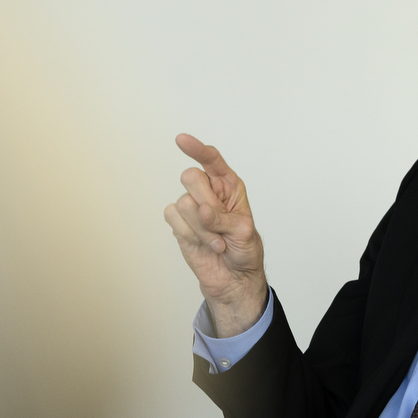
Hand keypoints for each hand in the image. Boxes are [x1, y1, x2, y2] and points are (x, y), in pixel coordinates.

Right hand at [164, 133, 267, 336]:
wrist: (234, 277)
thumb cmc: (245, 250)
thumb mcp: (244, 232)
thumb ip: (223, 218)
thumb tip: (202, 211)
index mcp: (229, 185)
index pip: (211, 160)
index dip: (197, 149)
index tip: (180, 140)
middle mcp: (208, 192)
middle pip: (191, 177)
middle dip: (205, 202)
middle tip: (219, 223)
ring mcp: (191, 207)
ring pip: (183, 202)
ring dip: (202, 228)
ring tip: (217, 242)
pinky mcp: (179, 223)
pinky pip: (172, 218)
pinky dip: (189, 234)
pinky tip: (204, 244)